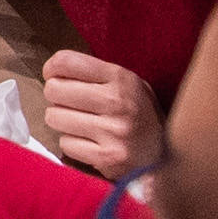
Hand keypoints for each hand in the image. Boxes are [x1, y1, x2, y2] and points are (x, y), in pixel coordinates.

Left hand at [40, 50, 162, 176]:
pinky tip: (90, 143)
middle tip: (70, 105)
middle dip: (56, 98)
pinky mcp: (106, 157)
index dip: (52, 69)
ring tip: (82, 125)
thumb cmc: (138, 115)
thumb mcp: (128, 85)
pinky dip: (72, 144)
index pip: (65, 61)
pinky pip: (65, 144)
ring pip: (54, 117)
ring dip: (63, 122)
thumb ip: (94, 74)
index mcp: (121, 78)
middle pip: (54, 89)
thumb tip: (52, 70)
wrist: (166, 156)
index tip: (54, 77)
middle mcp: (117, 101)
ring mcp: (112, 131)